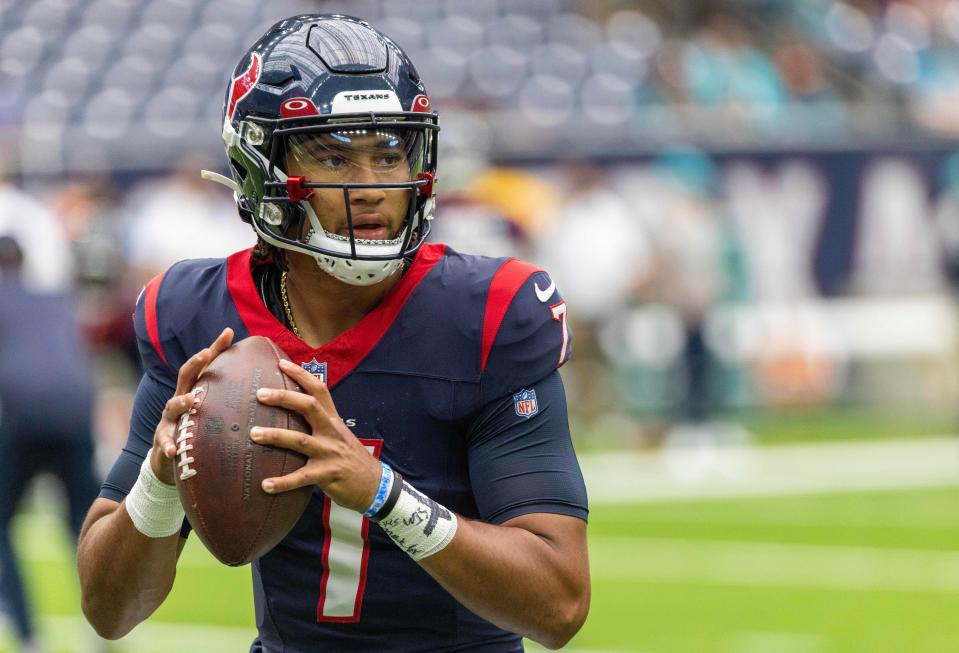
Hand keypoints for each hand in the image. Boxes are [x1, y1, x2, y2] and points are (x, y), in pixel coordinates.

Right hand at [150, 328, 233, 484]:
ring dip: (182, 402)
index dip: (216, 348)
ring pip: (173, 406)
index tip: (229, 332)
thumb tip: (266, 388)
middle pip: (186, 376)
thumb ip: (232, 399)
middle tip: (206, 353)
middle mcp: (180, 399)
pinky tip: (174, 449)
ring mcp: (170, 418)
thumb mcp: (214, 412)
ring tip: (192, 401)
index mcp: (195, 390)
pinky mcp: (163, 439)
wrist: (172, 456)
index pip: (206, 365)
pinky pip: (164, 441)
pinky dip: (169, 444)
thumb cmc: (198, 429)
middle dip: (195, 363)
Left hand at [250, 359, 380, 512]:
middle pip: (308, 407)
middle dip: (284, 398)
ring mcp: (329, 452)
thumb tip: (294, 412)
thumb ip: (320, 423)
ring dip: (275, 435)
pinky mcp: (327, 474)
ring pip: (300, 440)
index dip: (301, 374)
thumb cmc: (350, 458)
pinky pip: (301, 477)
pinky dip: (283, 482)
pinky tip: (266, 485)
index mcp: (333, 420)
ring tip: (253, 434)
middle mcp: (331, 432)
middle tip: (260, 394)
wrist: (373, 484)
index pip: (319, 390)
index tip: (281, 363)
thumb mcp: (339, 434)